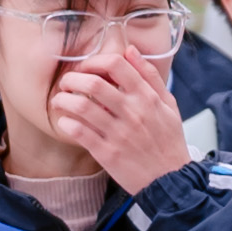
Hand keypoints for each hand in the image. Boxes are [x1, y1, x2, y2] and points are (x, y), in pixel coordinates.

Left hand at [47, 46, 190, 195]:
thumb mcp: (168, 104)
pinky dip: (66, 123)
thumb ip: (150, 76)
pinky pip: (79, 132)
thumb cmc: (168, 141)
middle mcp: (132, 112)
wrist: (171, 180)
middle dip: (72, 79)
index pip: (116, 64)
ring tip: (60, 101)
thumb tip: (131, 50)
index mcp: (147, 97)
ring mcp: (119, 133)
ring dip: (64, 100)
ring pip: (82, 106)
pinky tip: (65, 122)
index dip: (94, 61)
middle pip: (94, 83)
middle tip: (66, 83)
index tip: (86, 68)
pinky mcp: (107, 153)